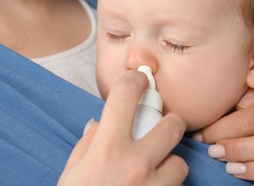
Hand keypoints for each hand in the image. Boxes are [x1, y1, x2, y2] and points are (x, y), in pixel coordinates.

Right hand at [58, 70, 187, 185]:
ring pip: (180, 162)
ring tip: (154, 171)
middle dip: (171, 121)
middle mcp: (136, 163)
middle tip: (163, 126)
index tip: (140, 80)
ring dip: (170, 163)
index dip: (134, 80)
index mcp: (108, 148)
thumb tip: (99, 124)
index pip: (125, 96)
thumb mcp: (72, 173)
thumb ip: (87, 144)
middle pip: (173, 125)